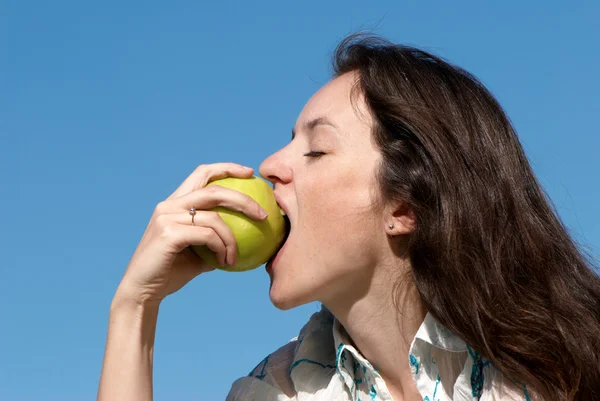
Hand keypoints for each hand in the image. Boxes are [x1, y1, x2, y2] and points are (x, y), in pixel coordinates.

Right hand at [114, 162, 268, 305]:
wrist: (142, 291)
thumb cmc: (171, 273)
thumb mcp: (199, 253)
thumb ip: (217, 240)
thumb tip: (250, 237)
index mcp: (175, 203)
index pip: (202, 173)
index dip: (226, 168)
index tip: (249, 172)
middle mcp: (169, 205)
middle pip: (213, 189)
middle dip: (243, 198)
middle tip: (263, 213)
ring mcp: (167, 218)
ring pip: (214, 217)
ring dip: (232, 238)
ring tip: (236, 257)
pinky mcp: (169, 234)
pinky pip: (207, 236)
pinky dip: (222, 248)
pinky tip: (226, 262)